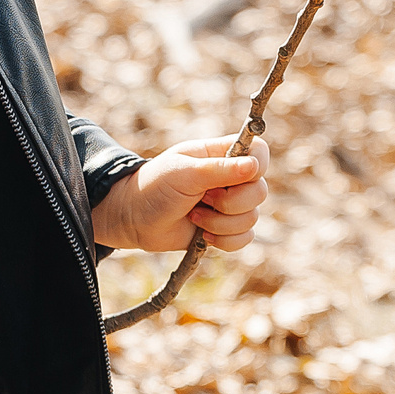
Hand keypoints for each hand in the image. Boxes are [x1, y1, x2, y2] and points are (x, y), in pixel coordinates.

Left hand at [93, 132, 271, 253]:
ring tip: (194, 215)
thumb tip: (254, 166)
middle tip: (202, 198)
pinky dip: (224, 240)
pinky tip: (203, 235)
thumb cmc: (155, 186)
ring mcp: (229, 205)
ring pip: (252, 218)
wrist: (134, 218)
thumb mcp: (183, 172)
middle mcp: (231, 179)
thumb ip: (219, 169)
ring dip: (220, 223)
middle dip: (230, 203)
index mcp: (222, 155)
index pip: (260, 153)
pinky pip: (244, 238)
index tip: (238, 176)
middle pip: (260, 191)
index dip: (257, 166)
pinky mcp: (225, 229)